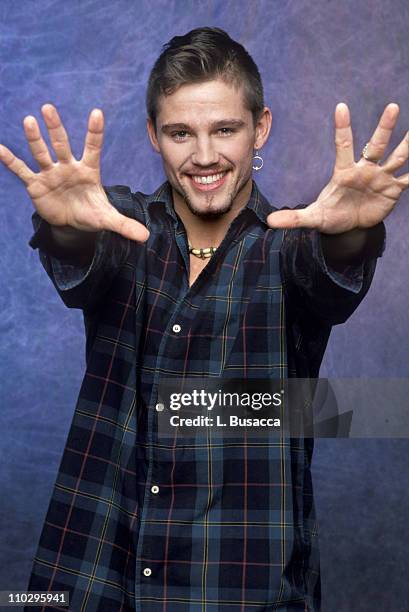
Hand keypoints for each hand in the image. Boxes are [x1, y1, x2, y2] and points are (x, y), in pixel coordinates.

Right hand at [0, 104, 148, 241]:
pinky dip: (10, 161)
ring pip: (42, 153)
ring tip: (28, 120)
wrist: (71, 223)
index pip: (93, 148)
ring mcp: (51, 174)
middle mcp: (68, 167)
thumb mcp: (107, 220)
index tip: (97, 113)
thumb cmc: (91, 213)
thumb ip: (125, 225)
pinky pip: (22, 170)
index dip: (94, 132)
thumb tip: (146, 238)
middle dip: (55, 128)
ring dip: (34, 139)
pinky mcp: (36, 184)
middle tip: (48, 108)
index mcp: (88, 171)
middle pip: (62, 144)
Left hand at [266, 103, 407, 233]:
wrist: (350, 227)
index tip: (341, 107)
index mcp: (345, 172)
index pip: (343, 146)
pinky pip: (408, 179)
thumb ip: (294, 218)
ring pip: (397, 157)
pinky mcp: (392, 190)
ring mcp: (380, 178)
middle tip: (392, 107)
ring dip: (408, 144)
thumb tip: (269, 221)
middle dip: (384, 128)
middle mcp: (365, 170)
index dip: (343, 128)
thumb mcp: (313, 218)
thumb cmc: (331, 215)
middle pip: (376, 145)